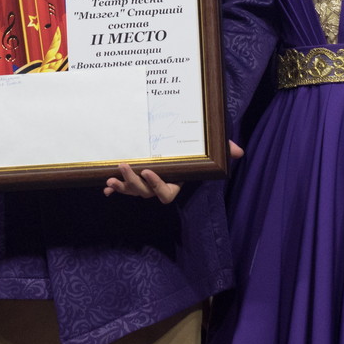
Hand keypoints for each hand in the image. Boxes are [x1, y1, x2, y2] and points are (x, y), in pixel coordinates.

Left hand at [102, 142, 241, 203]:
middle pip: (144, 193)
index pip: (165, 194)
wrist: (182, 150)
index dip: (157, 186)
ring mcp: (145, 185)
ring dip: (121, 186)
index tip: (150, 170)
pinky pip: (123, 189)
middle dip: (133, 182)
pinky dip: (114, 189)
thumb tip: (238, 151)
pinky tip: (105, 187)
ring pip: (132, 191)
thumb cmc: (195, 153)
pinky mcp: (134, 179)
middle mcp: (158, 187)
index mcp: (174, 183)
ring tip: (111, 179)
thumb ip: (222, 150)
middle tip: (125, 166)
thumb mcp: (208, 151)